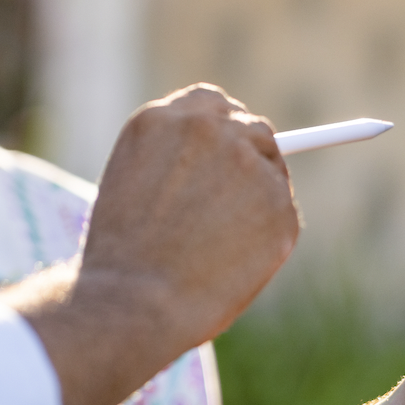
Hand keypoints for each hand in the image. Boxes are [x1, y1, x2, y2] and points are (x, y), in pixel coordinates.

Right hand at [82, 85, 299, 347]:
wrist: (132, 300)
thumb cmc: (122, 258)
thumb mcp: (131, 186)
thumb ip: (174, 162)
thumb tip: (221, 170)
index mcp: (159, 119)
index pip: (211, 105)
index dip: (222, 131)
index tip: (226, 152)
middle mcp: (206, 128)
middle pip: (251, 127)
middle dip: (249, 159)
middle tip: (234, 203)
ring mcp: (247, 161)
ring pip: (272, 169)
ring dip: (258, 197)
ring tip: (217, 245)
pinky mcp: (279, 202)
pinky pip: (282, 214)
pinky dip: (266, 238)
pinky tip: (230, 262)